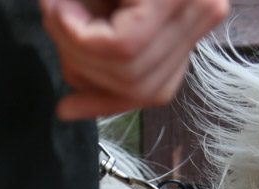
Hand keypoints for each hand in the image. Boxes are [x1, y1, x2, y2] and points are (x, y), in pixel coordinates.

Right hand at [40, 0, 228, 119]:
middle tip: (55, 24)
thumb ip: (101, 54)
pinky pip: (118, 48)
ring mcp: (196, 3)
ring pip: (126, 71)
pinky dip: (73, 31)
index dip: (107, 104)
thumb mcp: (102, 4)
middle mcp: (203, 9)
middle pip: (138, 86)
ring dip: (73, 45)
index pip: (155, 89)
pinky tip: (60, 3)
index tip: (66, 108)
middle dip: (85, 71)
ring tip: (57, 6)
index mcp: (192, 15)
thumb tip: (74, 105)